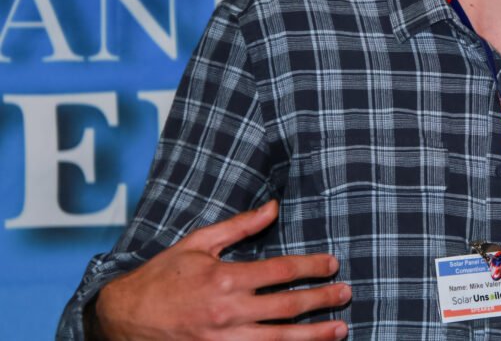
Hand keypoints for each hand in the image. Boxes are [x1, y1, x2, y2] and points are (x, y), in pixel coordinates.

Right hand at [94, 200, 350, 339]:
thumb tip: (274, 206)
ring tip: (339, 329)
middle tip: (346, 294)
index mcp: (225, 278)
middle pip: (288, 307)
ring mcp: (222, 340)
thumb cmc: (162, 277)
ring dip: (313, 336)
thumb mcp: (198, 243)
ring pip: (279, 340)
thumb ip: (240, 226)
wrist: (121, 317)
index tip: (333, 265)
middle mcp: (228, 312)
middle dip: (322, 301)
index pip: (282, 272)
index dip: (312, 268)